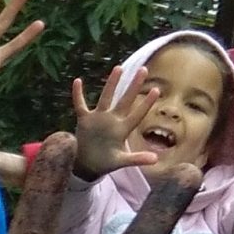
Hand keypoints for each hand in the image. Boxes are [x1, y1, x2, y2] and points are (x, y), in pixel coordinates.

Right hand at [70, 65, 160, 179]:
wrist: (87, 165)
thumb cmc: (106, 162)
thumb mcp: (121, 161)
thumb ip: (136, 159)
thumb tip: (155, 159)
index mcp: (123, 130)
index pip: (137, 114)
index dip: (146, 103)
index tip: (156, 90)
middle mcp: (113, 120)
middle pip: (125, 100)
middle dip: (134, 86)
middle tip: (144, 69)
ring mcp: (98, 118)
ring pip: (106, 97)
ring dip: (112, 84)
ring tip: (119, 68)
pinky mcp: (84, 120)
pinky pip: (80, 105)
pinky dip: (78, 94)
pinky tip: (77, 81)